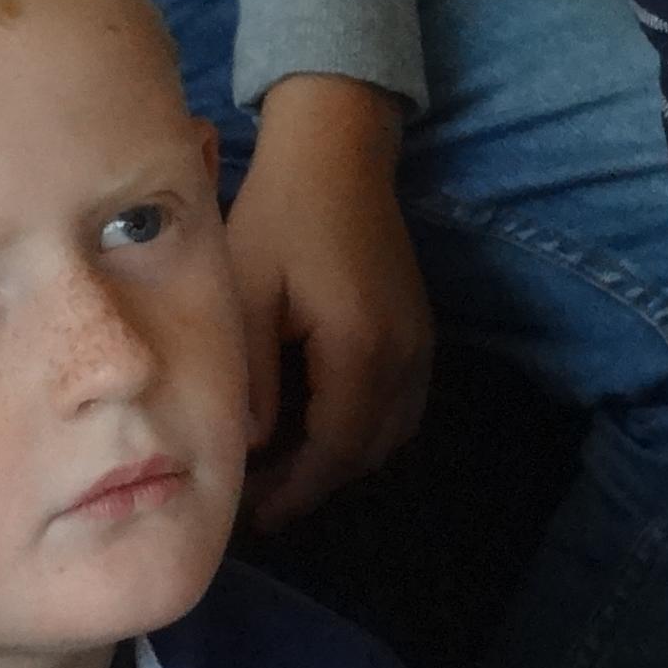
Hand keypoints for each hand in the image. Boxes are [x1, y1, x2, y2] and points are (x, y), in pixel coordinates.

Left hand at [224, 75, 432, 528]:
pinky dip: (364, 430)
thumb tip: (255, 444)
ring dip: (343, 460)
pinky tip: (318, 426)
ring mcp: (420, 342)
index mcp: (359, 349)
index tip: (255, 516)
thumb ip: (253, 375)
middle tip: (260, 499)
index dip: (297, 492)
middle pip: (369, 452)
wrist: (337, 151)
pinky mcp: (420, 328)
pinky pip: (400, 405)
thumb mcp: (246, 293)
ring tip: (284, 470)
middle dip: (317, 483)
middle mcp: (404, 355)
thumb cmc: (280, 213)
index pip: (336, 451)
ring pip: (390, 434)